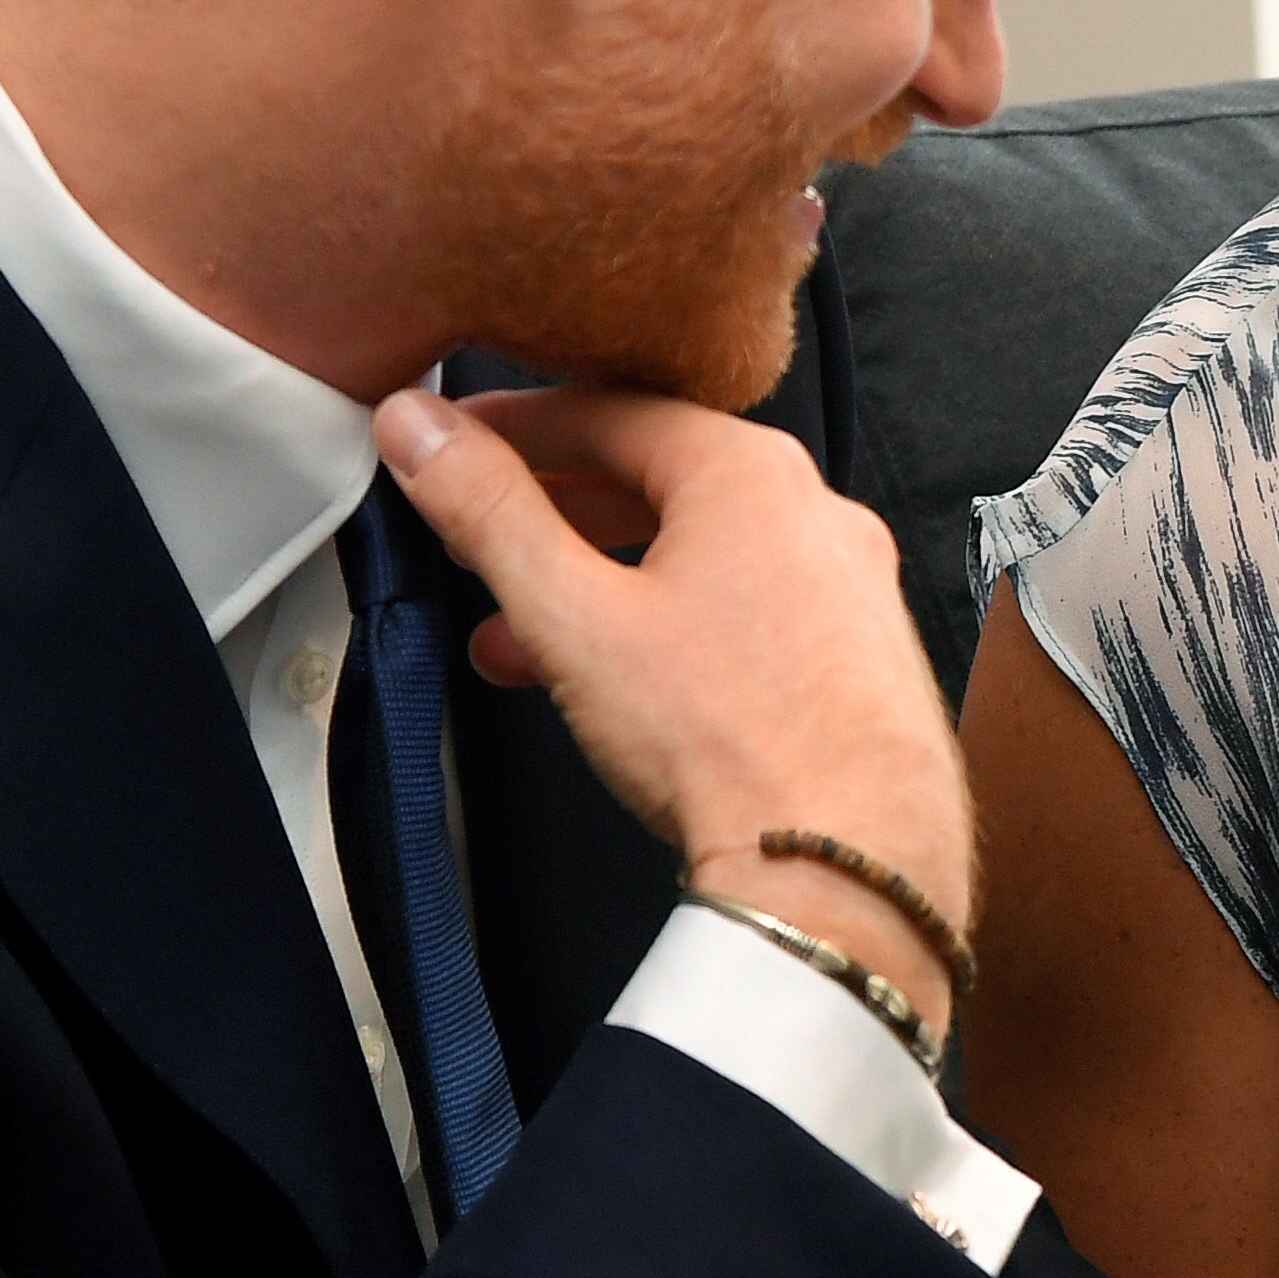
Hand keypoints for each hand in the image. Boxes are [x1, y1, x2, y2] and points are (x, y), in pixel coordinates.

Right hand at [376, 386, 969, 1021]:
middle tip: (477, 531)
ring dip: (596, 583)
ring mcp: (847, 586)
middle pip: (656, 480)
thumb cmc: (732, 741)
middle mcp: (815, 513)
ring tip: (515, 634)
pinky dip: (662, 626)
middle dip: (550, 512)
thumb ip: (489, 512)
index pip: (609, 411)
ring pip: (696, 555)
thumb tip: (422, 430)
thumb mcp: (574, 615)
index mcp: (751, 472)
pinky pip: (742, 611)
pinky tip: (606, 683)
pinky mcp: (856, 657)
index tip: (453, 439)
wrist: (847, 866)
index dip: (512, 425)